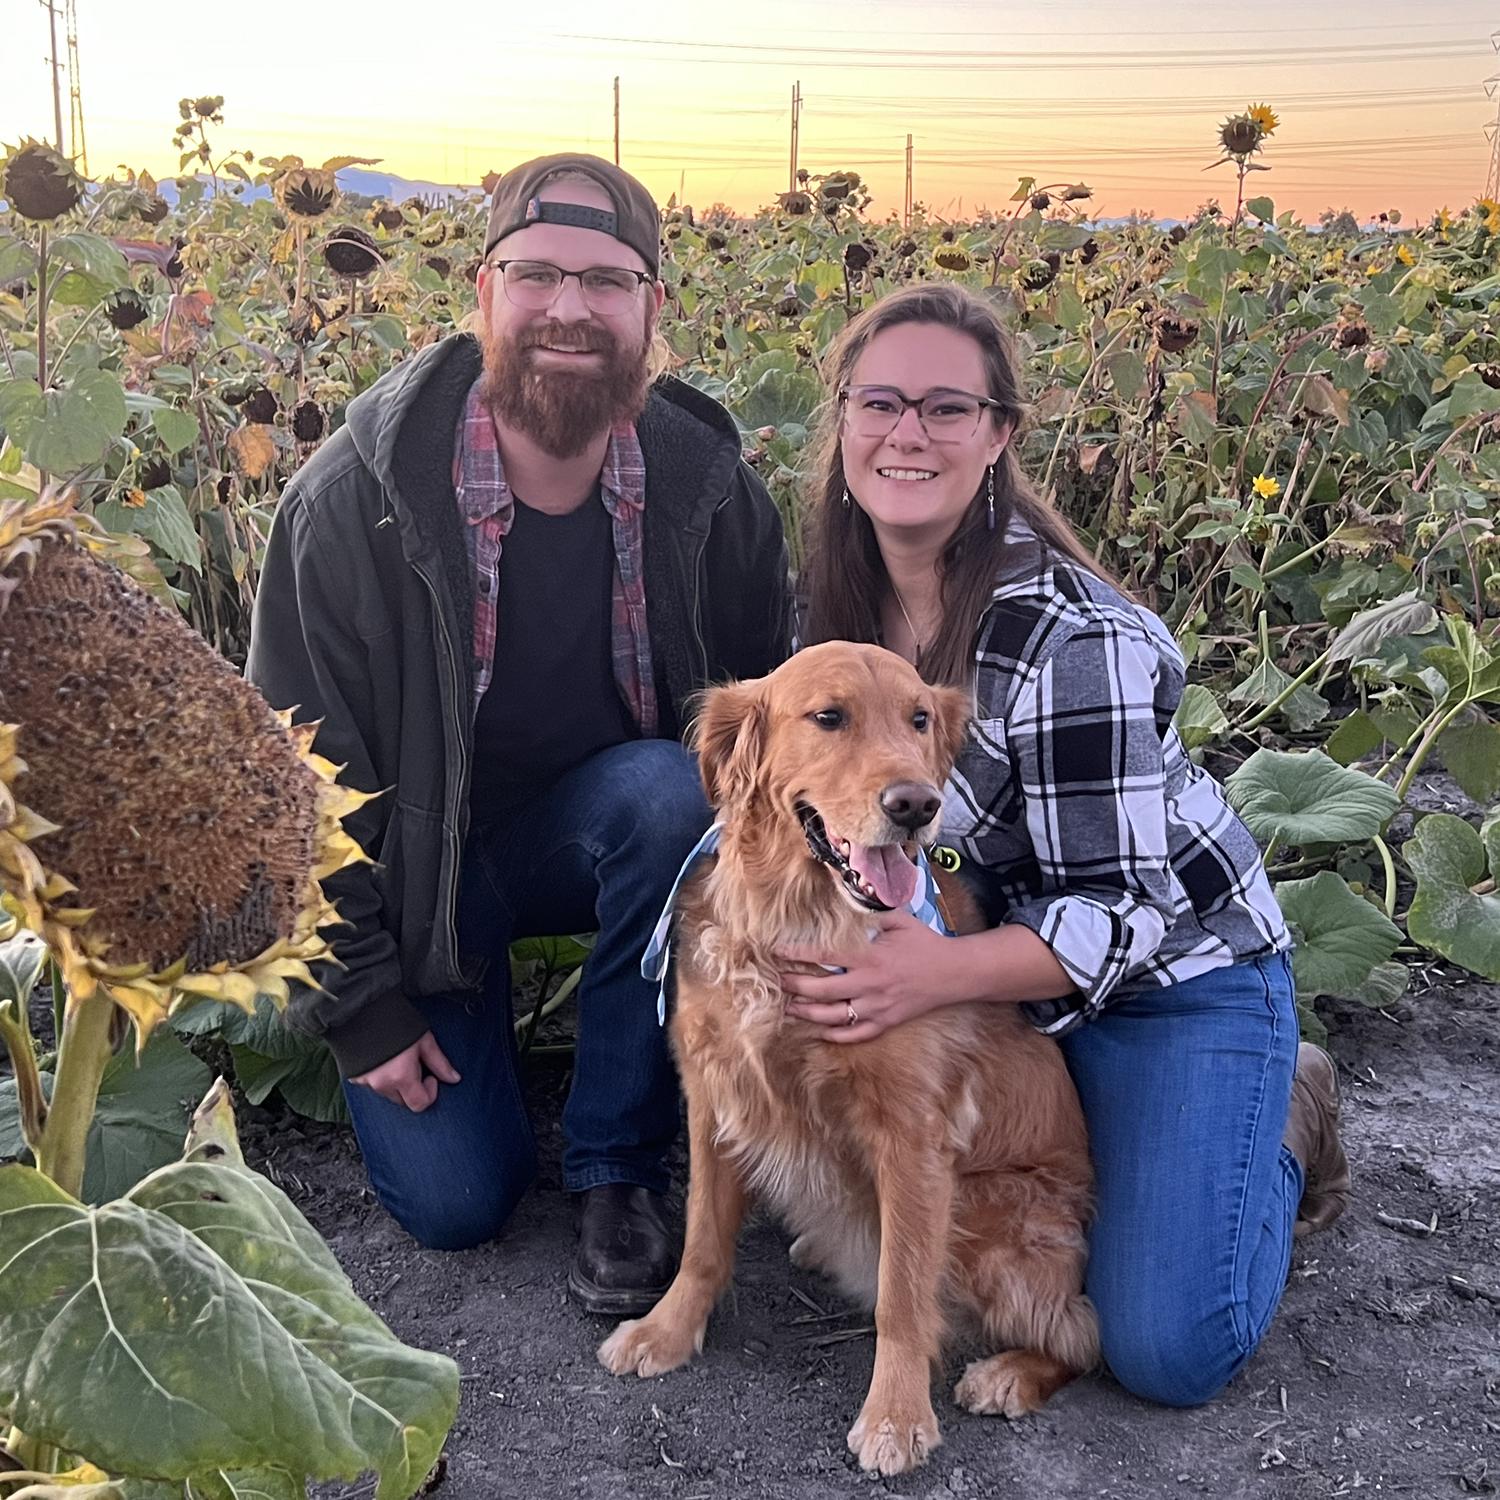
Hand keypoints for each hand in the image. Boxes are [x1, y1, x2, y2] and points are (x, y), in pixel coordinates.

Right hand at [350, 1031, 459, 1110]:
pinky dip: (380, 1078)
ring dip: (396, 1083)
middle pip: (404, 1101)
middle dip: (413, 1088)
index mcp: (401, 1077)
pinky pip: (372, 1085)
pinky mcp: (354, 1077)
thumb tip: (454, 1079)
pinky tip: (383, 1060)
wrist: (362, 1010)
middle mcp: (382, 1084)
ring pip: (388, 1093)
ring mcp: (365, 1082)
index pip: (419, 1104)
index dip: (430, 1092)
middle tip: (415, 1066)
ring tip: (398, 1059)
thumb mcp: (424, 1040)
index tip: (431, 1076)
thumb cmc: (395, 1021)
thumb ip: (440, 1063)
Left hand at [776, 909, 970, 1042]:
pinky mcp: (887, 1022)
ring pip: (834, 1017)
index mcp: (870, 957)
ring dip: (808, 1013)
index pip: (824, 956)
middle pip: (822, 991)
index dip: (797, 954)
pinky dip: (836, 1036)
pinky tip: (819, 1032)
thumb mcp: (898, 920)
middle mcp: (870, 985)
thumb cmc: (925, 943)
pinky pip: (856, 1035)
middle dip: (795, 987)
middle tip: (779, 982)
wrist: (954, 973)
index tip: (778, 951)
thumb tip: (844, 897)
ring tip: (789, 1008)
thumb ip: (870, 913)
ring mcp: (878, 1008)